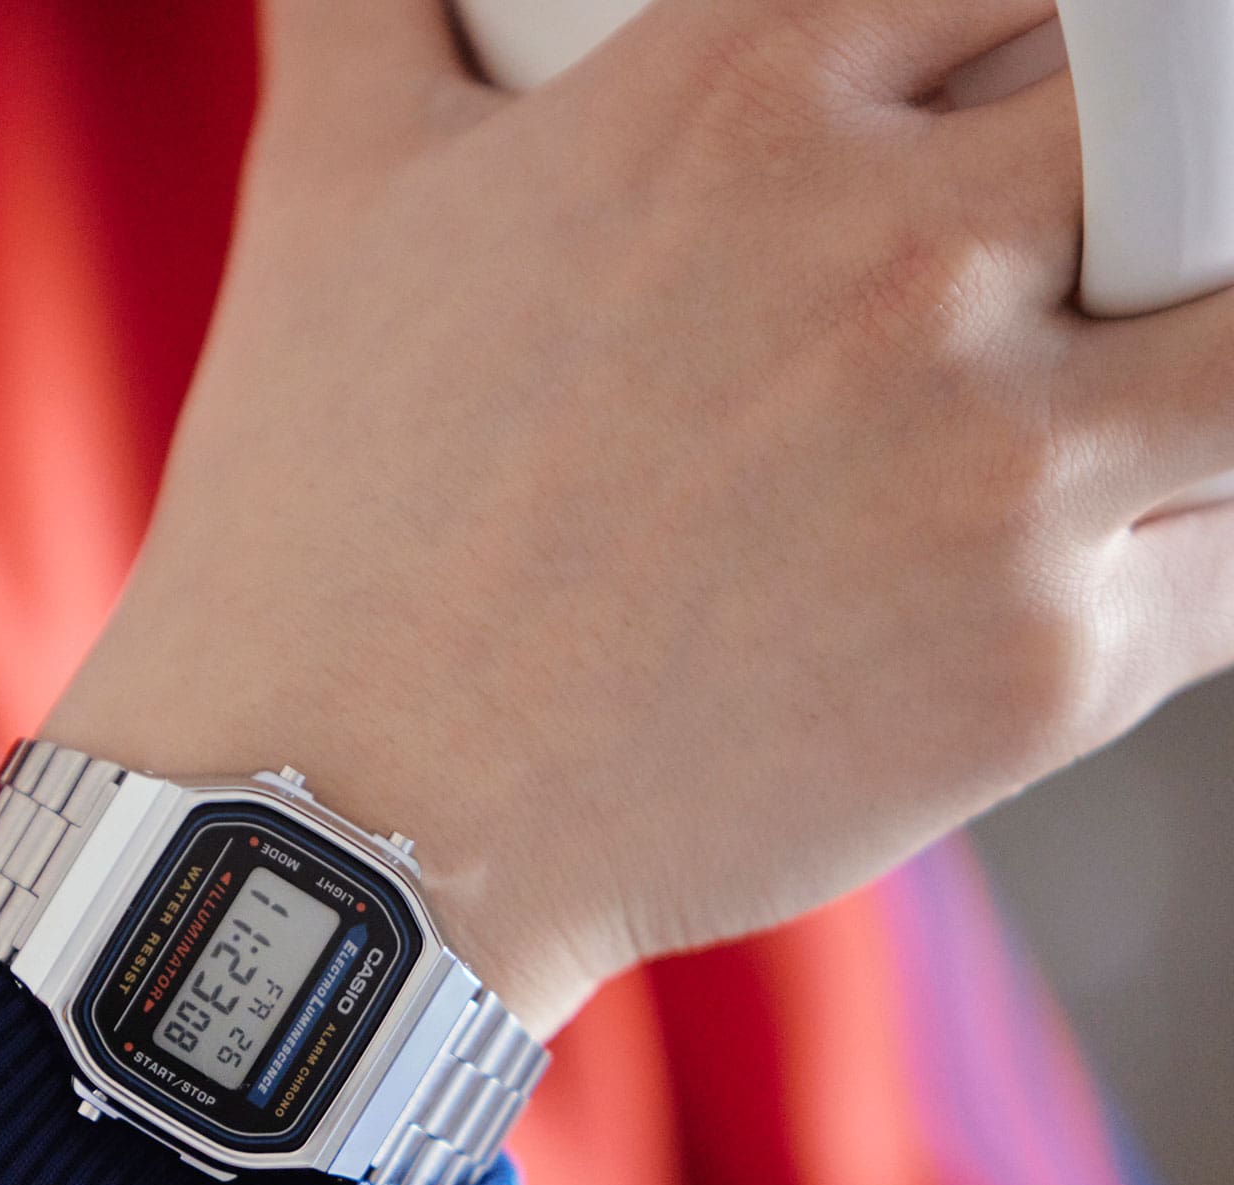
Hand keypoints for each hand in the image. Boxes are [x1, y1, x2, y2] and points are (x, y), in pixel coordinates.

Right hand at [47, 0, 1233, 1036]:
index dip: (1039, 36)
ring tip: (1111, 421)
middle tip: (1064, 265)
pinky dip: (1177, 563)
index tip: (1019, 101)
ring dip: (1212, 360)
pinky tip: (1060, 582)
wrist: (333, 830)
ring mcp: (987, 468)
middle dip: (1155, 171)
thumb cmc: (312, 535)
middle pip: (1191, 115)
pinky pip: (1222, 571)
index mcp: (740, 91)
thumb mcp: (326, 197)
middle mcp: (897, 254)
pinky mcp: (1034, 670)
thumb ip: (372, 3)